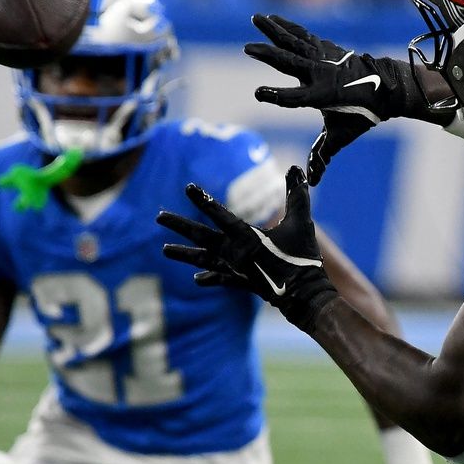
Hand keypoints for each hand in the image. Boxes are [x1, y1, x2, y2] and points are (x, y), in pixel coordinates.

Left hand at [159, 169, 339, 329]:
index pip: (220, 214)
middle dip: (179, 226)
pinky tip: (196, 279)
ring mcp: (235, 269)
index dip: (204, 200)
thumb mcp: (302, 222)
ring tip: (164, 250)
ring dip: (183, 254)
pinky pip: (220, 279)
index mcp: (246, 237)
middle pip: (201, 236)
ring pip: (203, 260)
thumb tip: (296, 168)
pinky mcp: (241, 282)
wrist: (304, 295)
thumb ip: (297, 196)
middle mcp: (234, 253)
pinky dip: (208, 278)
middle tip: (159, 217)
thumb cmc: (302, 257)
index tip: (188, 188)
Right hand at [246, 15, 447, 180]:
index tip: (258, 93)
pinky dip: (289, 27)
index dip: (276, 97)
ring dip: (274, 30)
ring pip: (295, 41)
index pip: (294, 99)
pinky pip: (303, 36)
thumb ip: (322, 155)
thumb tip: (312, 182)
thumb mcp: (341, 137)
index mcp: (322, 97)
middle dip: (268, 55)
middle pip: (289, 63)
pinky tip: (275, 20)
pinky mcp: (326, 48)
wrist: (385, 88)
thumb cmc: (360, 115)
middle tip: (247, 48)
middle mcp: (321, 74)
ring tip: (256, 18)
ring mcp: (324, 58)